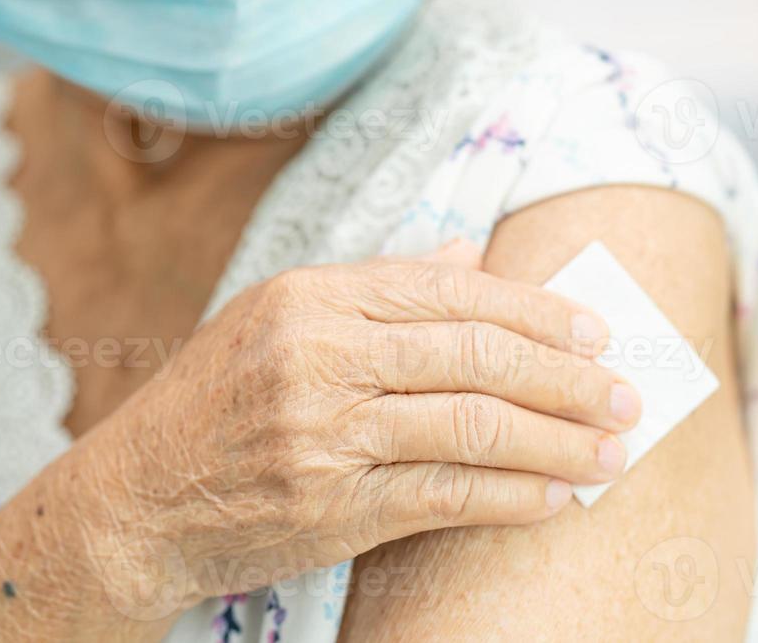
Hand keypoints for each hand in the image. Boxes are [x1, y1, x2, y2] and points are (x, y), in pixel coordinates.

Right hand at [84, 241, 642, 614]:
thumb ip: (379, 282)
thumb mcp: (280, 315)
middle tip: (626, 393)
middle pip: (476, 354)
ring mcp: (323, 432)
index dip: (537, 310)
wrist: (131, 497)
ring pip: (472, 425)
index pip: (453, 291)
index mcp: (313, 295)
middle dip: (567, 375)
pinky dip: (511, 496)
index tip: (596, 330)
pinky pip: (444, 496)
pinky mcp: (328, 506)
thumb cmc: (216, 397)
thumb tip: (469, 251)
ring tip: (612, 451)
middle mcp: (319, 354)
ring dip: (558, 440)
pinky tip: (555, 497)